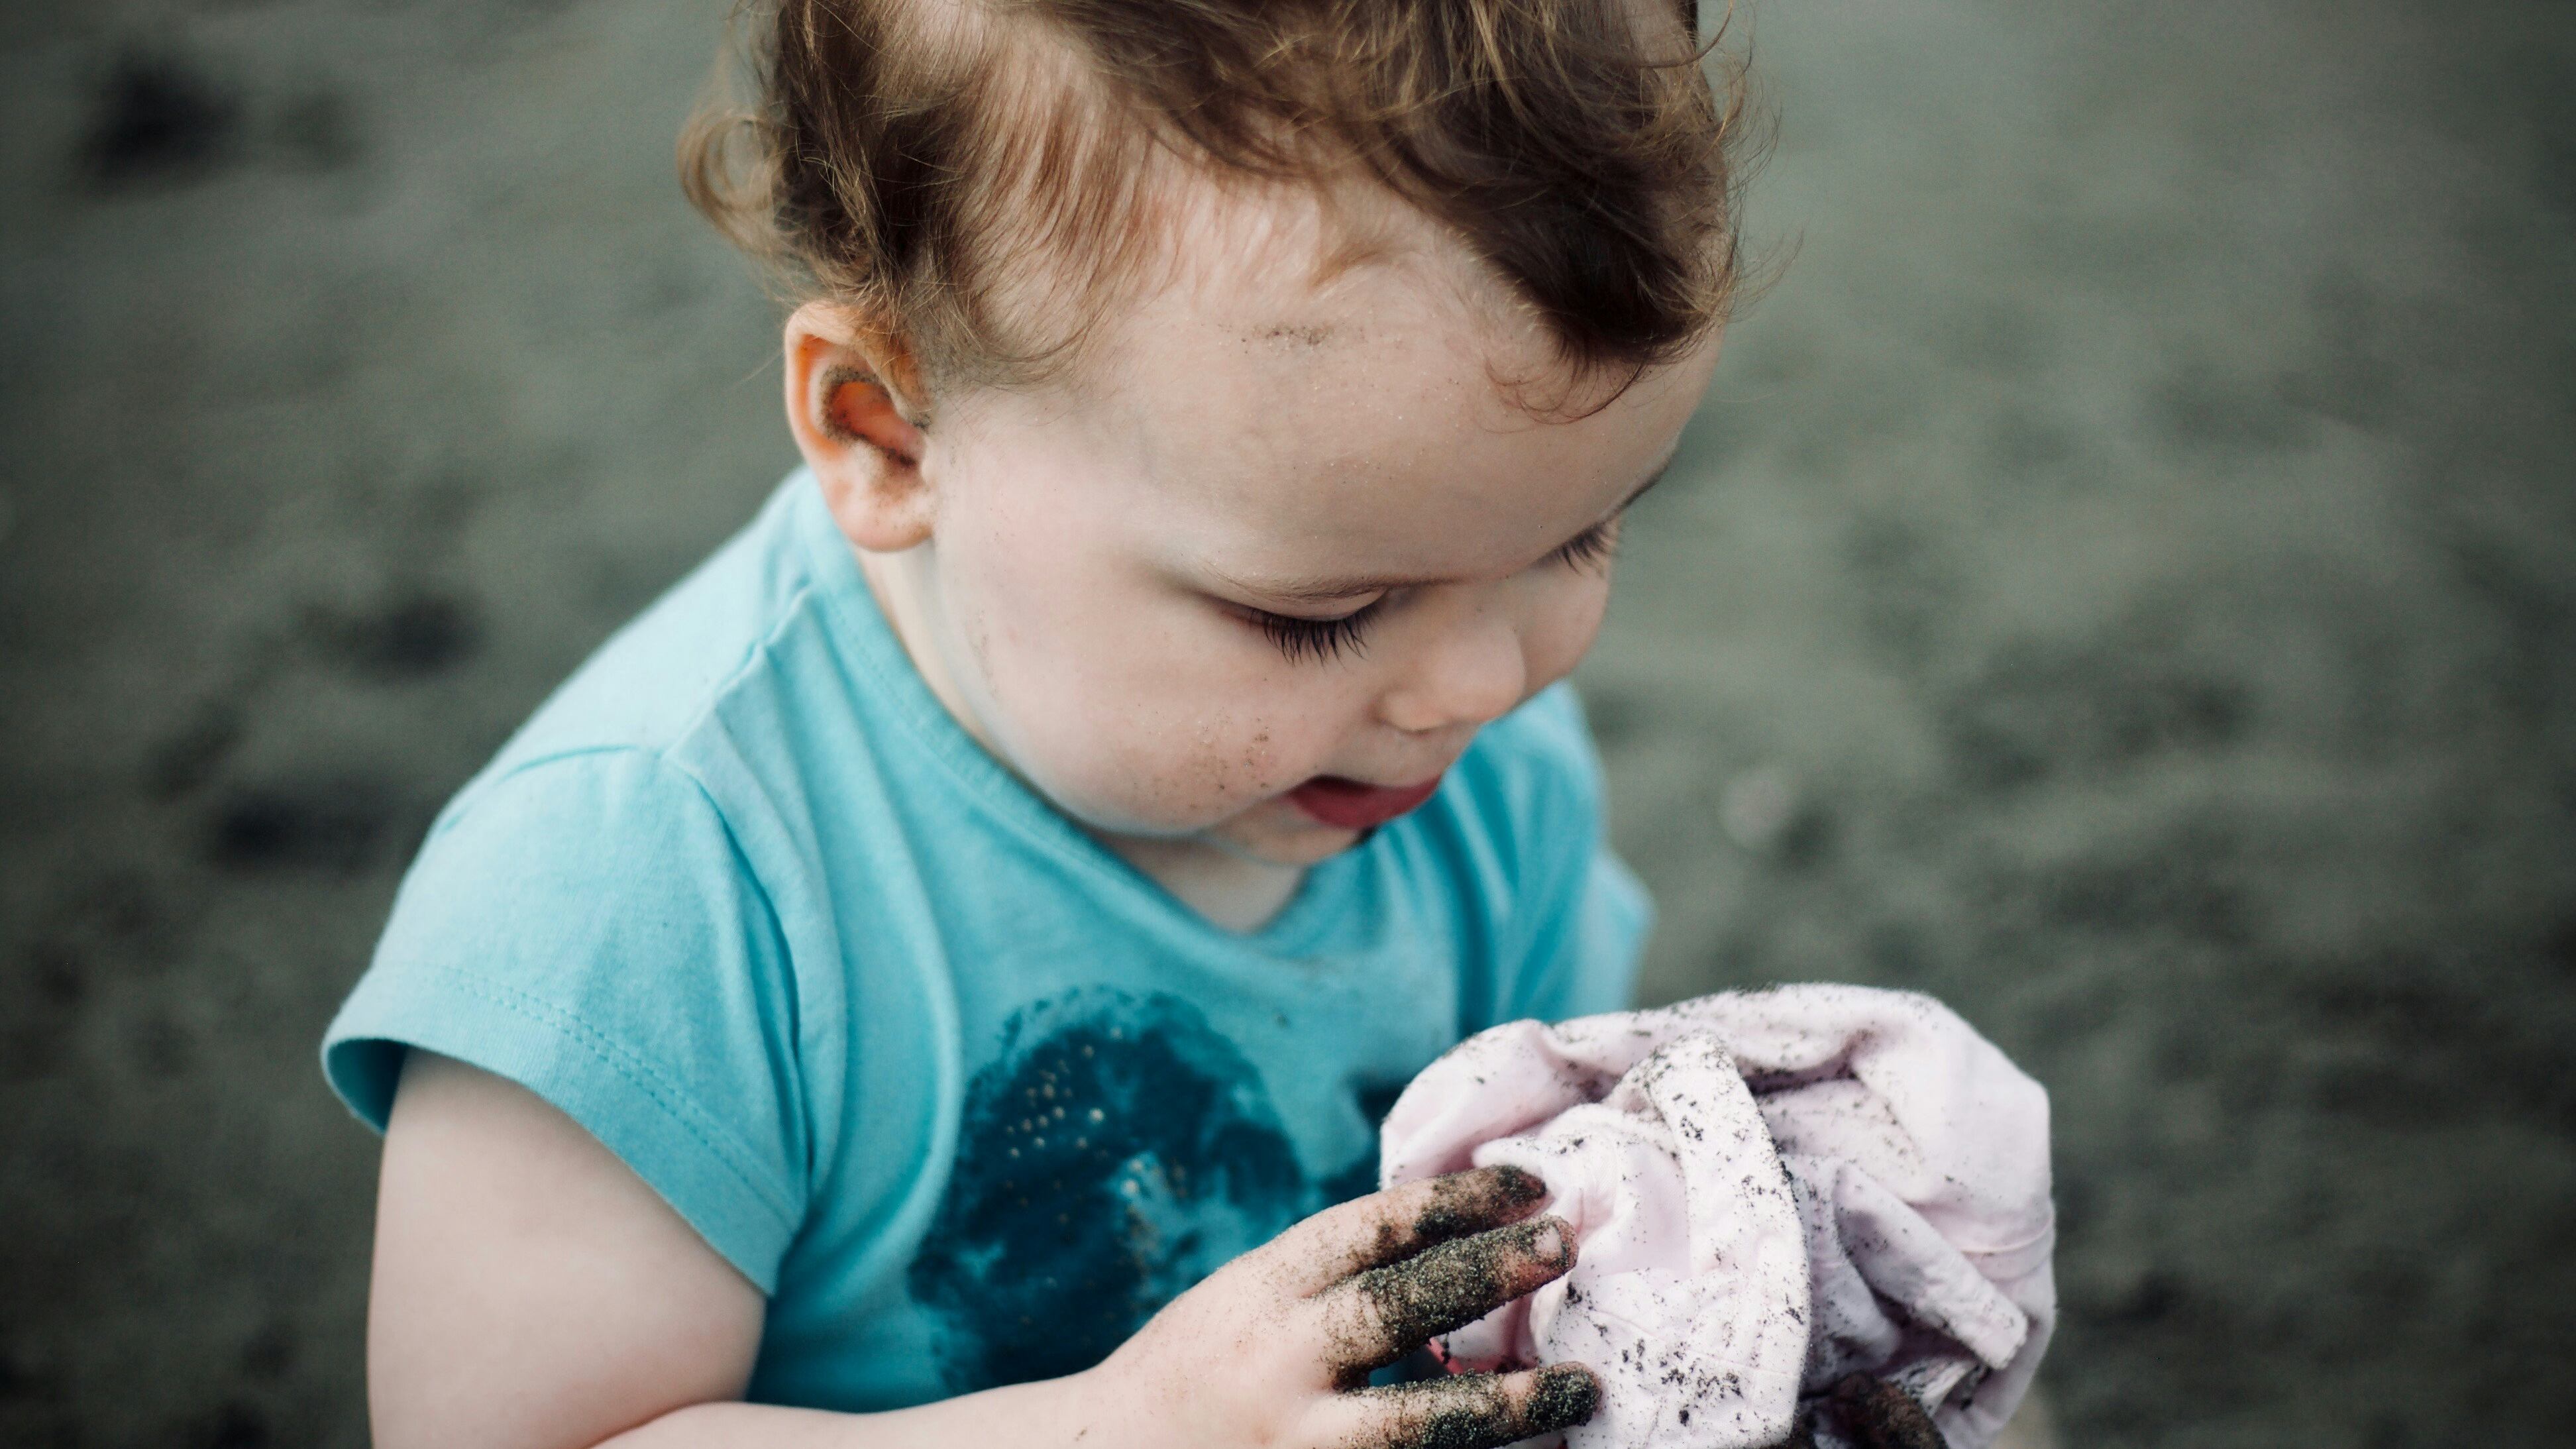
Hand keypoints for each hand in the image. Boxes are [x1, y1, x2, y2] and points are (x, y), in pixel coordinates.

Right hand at [1075, 1164, 1600, 1448]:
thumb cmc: (1202, 1368)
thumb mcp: (1250, 1299)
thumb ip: (1334, 1278)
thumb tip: (1469, 1236)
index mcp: (1263, 1292)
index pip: (1367, 1230)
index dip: (1454, 1201)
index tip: (1531, 1184)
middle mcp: (1276, 1365)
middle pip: (1394, 1310)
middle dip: (1485, 1275)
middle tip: (1565, 1243)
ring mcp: (1293, 1444)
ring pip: (1414, 1424)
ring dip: (1507, 1405)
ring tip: (1586, 1387)